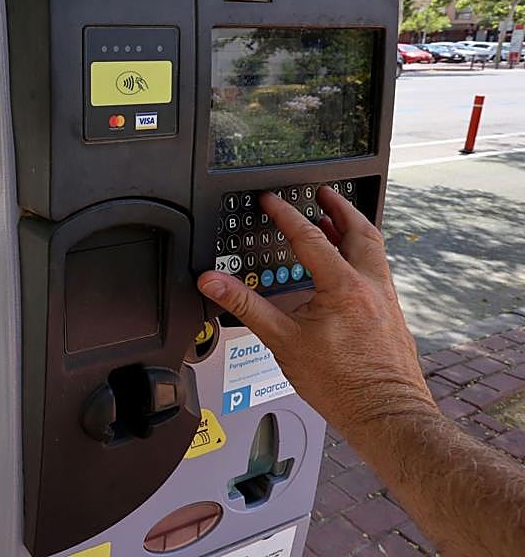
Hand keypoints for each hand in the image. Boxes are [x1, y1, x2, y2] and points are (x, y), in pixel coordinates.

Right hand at [198, 187, 436, 435]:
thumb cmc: (341, 385)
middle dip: (340, 208)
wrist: (386, 415)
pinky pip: (379, 272)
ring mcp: (387, 300)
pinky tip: (350, 271)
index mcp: (343, 287)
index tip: (272, 200)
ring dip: (354, 231)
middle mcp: (371, 286)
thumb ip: (246, 306)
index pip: (310, 237)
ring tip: (337, 223)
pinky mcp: (393, 315)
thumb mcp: (282, 341)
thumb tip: (214, 282)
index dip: (286, 215)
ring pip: (374, 251)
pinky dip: (362, 258)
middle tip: (324, 193)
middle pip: (360, 231)